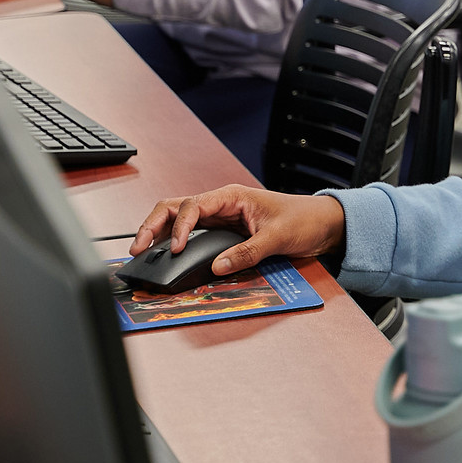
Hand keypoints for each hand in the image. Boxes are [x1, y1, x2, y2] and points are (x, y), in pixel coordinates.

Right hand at [130, 185, 347, 277]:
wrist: (324, 223)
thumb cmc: (305, 220)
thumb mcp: (278, 237)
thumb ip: (247, 252)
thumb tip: (217, 266)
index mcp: (232, 196)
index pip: (193, 205)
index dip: (180, 227)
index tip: (175, 248)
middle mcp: (222, 204)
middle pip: (175, 208)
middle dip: (153, 225)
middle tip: (138, 248)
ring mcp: (220, 217)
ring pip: (179, 220)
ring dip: (160, 233)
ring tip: (142, 252)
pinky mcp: (223, 231)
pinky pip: (193, 234)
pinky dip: (175, 242)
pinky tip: (165, 256)